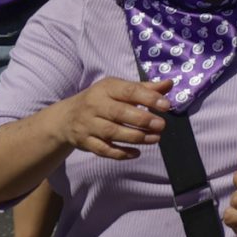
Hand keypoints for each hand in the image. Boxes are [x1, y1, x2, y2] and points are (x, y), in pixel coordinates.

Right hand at [47, 77, 175, 160]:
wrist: (66, 117)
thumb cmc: (101, 100)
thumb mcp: (119, 89)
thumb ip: (144, 88)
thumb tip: (169, 84)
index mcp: (106, 88)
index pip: (128, 91)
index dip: (148, 98)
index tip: (166, 106)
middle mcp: (95, 105)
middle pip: (119, 113)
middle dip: (142, 120)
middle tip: (161, 125)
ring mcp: (88, 124)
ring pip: (112, 133)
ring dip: (135, 137)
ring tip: (155, 138)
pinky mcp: (85, 141)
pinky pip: (103, 150)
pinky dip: (120, 153)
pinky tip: (136, 153)